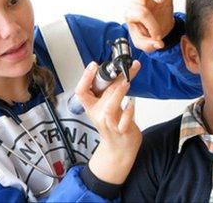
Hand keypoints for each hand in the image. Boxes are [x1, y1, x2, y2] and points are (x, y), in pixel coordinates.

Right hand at [75, 60, 141, 183]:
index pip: (81, 92)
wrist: (119, 148)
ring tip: (126, 81)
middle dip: (113, 78)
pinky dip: (128, 113)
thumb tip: (117, 68)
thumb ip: (109, 89)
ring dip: (118, 93)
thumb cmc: (113, 123)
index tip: (93, 65)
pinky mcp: (122, 131)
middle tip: (124, 67)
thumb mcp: (106, 105)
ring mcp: (109, 124)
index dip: (85, 77)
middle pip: (101, 94)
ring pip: (110, 108)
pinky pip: (123, 122)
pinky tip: (131, 104)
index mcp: (91, 106)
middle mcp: (98, 115)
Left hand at [125, 0, 173, 52]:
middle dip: (152, 1)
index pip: (140, 14)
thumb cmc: (148, 37)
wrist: (158, 33)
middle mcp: (138, 2)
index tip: (157, 37)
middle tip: (161, 6)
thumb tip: (158, 43)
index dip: (150, 26)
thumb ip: (149, 45)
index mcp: (132, 14)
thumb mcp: (145, 45)